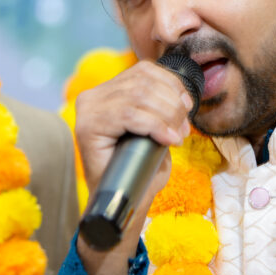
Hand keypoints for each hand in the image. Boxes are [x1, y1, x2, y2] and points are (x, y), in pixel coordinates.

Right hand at [73, 60, 191, 274]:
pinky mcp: (88, 126)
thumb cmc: (139, 169)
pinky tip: (167, 140)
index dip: (172, 84)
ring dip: (167, 116)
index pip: (145, 70)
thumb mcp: (156, 131)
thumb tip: (183, 93)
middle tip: (183, 129)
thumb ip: (162, 107)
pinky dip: (156, 126)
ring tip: (176, 136)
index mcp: (108, 91)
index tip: (188, 107)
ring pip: (139, 95)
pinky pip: (130, 114)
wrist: (123, 204)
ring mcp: (88, 109)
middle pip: (144, 81)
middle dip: (172, 104)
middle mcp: (93, 96)